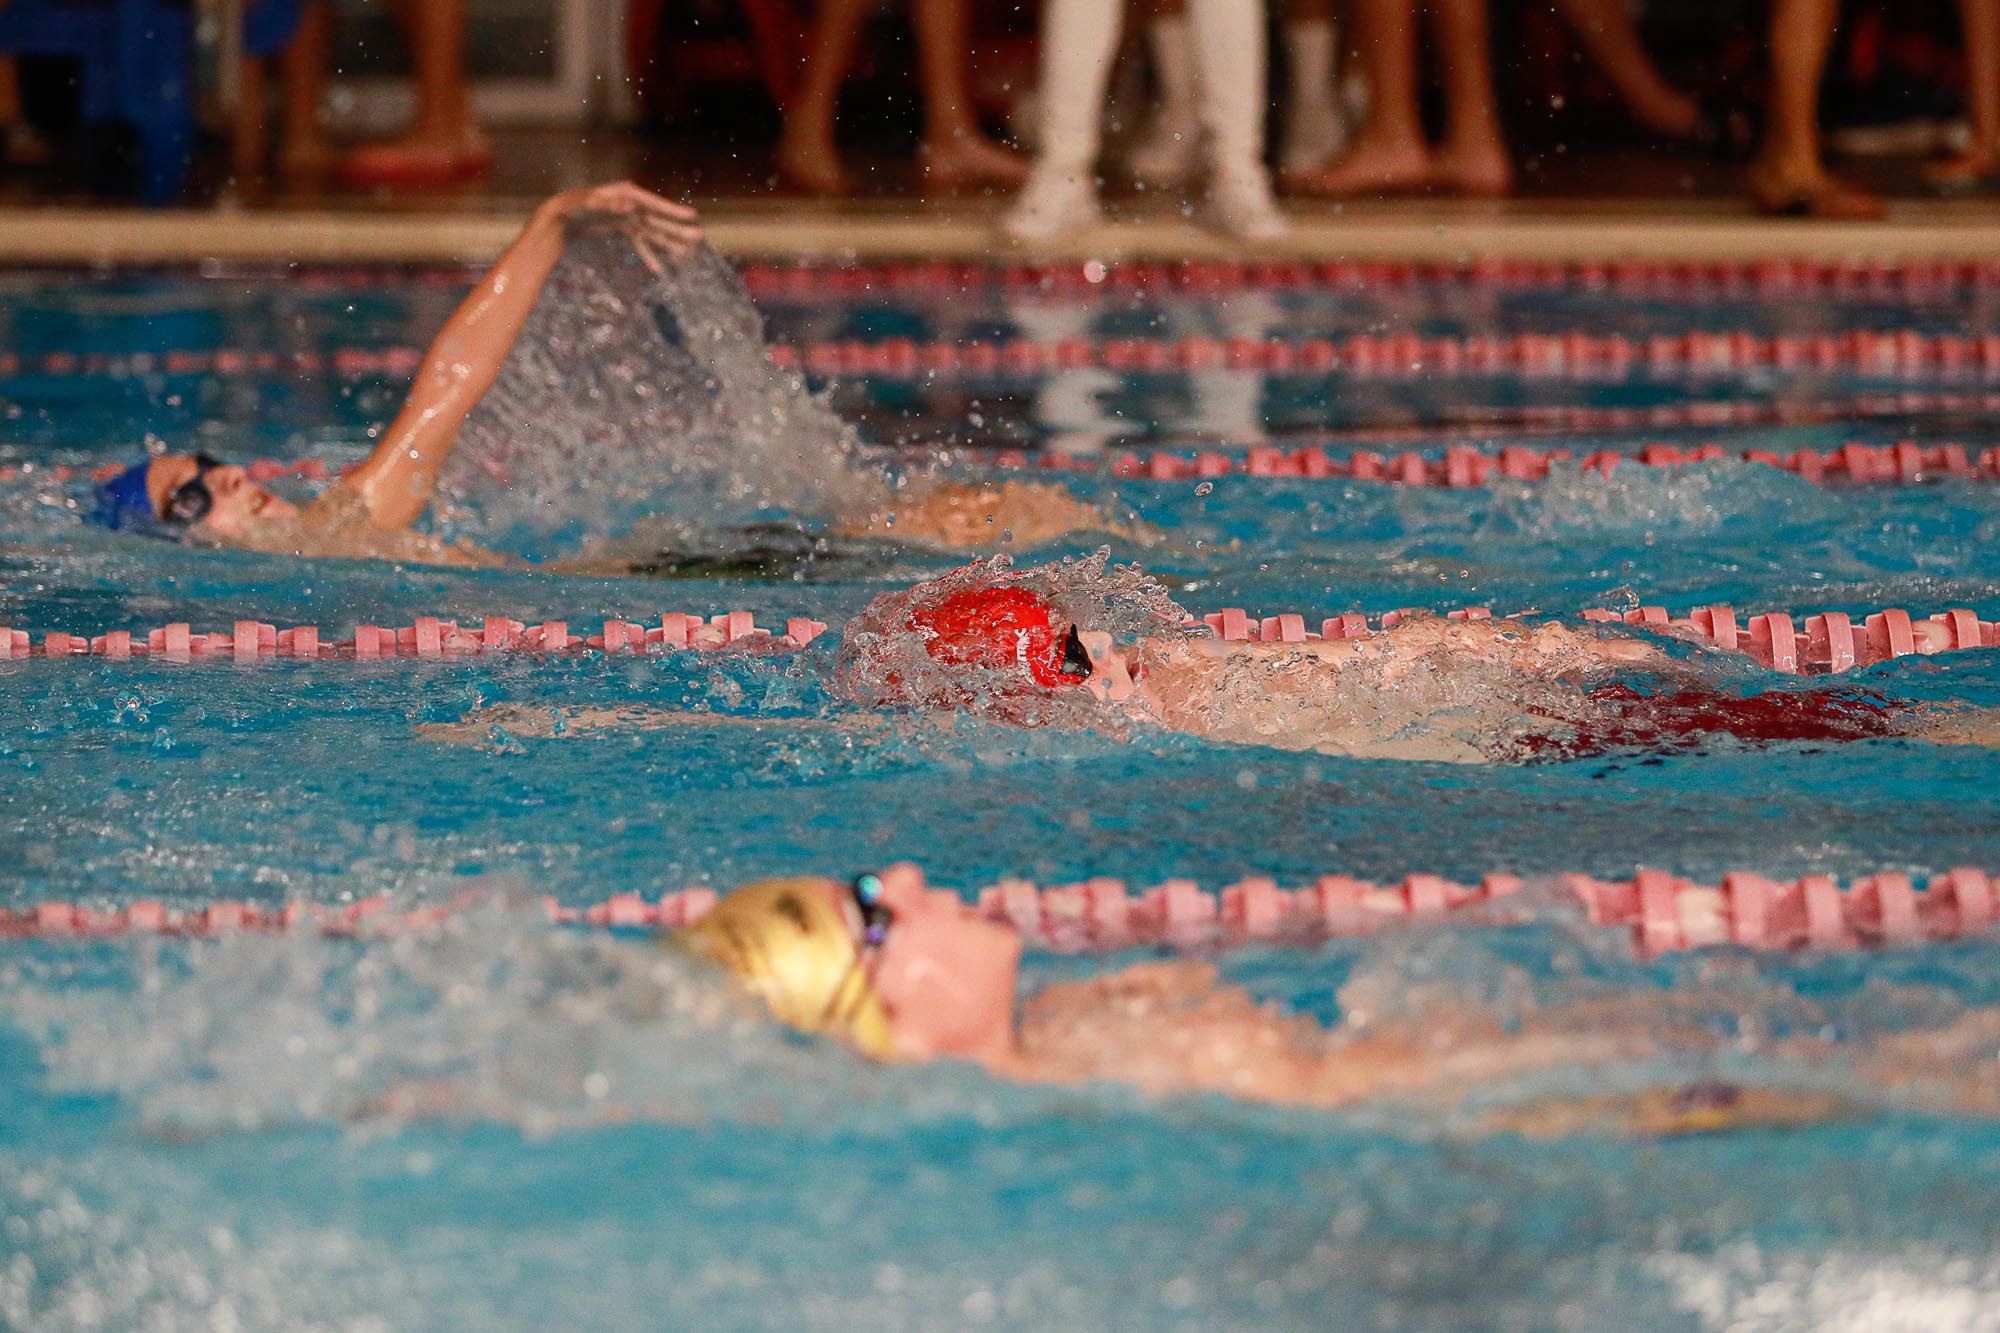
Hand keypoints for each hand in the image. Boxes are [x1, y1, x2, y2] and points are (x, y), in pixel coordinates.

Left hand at [544, 181, 701, 271]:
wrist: (558, 217)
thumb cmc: (570, 207)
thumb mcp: (585, 204)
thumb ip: (606, 204)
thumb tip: (627, 204)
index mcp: (625, 194)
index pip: (653, 203)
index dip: (672, 210)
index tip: (691, 216)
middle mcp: (631, 205)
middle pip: (658, 219)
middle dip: (677, 229)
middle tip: (698, 237)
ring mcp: (629, 218)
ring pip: (654, 232)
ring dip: (669, 243)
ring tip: (688, 253)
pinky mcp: (623, 229)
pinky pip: (640, 244)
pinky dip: (649, 255)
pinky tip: (659, 269)